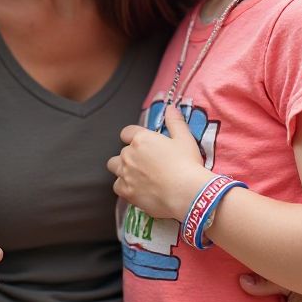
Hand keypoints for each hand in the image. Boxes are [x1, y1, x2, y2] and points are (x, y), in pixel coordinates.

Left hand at [107, 105, 209, 220]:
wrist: (186, 193)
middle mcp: (129, 154)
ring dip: (123, 169)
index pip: (127, 132)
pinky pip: (117, 186)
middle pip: (121, 152)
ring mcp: (125, 173)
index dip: (133, 137)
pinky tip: (137, 189)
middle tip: (146, 163)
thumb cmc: (187, 164)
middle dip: (130, 156)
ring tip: (138, 176)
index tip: (140, 143)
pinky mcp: (126, 191)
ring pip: (115, 167)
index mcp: (141, 139)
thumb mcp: (184, 139)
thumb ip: (175, 122)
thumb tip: (171, 108)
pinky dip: (124, 187)